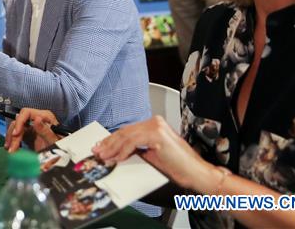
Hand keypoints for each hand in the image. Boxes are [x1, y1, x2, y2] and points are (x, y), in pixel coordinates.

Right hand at [5, 108, 58, 152]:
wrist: (61, 156)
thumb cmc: (60, 146)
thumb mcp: (54, 140)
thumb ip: (45, 130)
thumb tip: (37, 119)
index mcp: (44, 116)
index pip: (26, 113)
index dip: (19, 122)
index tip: (16, 134)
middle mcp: (36, 119)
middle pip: (19, 122)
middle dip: (14, 135)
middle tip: (12, 149)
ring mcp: (31, 126)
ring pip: (15, 129)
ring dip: (11, 140)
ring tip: (11, 151)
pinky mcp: (27, 134)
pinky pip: (16, 136)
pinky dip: (13, 142)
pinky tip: (12, 149)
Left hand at [91, 115, 216, 190]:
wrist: (197, 174)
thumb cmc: (179, 167)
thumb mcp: (151, 155)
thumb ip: (137, 149)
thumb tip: (117, 152)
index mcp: (154, 124)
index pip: (128, 131)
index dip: (112, 140)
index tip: (101, 147)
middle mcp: (155, 122)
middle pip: (125, 131)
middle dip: (108, 143)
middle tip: (97, 151)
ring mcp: (156, 126)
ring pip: (126, 136)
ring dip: (112, 148)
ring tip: (103, 157)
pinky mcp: (157, 135)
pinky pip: (133, 142)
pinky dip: (122, 151)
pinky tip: (116, 158)